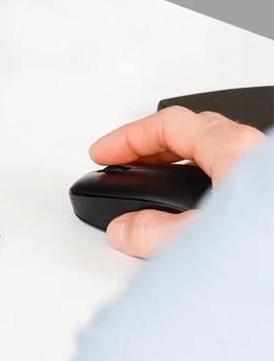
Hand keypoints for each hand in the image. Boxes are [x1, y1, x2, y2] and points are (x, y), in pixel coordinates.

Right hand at [88, 107, 264, 257]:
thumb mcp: (202, 237)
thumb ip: (155, 233)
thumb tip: (126, 229)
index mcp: (236, 149)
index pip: (170, 123)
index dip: (127, 137)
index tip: (103, 155)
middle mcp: (257, 154)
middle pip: (193, 133)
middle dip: (150, 148)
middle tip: (124, 164)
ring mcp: (265, 175)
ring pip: (214, 155)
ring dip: (176, 168)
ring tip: (154, 190)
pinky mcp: (268, 198)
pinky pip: (231, 179)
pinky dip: (200, 187)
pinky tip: (193, 215)